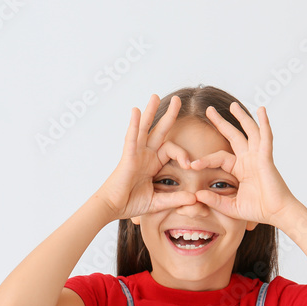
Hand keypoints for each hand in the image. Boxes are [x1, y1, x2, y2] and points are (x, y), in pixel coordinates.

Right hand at [94, 94, 198, 219]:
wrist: (112, 208)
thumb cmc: (130, 203)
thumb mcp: (158, 202)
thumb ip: (176, 199)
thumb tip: (194, 198)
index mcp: (153, 163)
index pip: (172, 150)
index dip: (183, 154)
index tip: (190, 166)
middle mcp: (145, 155)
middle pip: (159, 130)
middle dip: (169, 115)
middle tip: (177, 99)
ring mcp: (136, 154)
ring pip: (144, 128)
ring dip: (150, 112)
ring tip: (155, 96)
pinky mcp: (128, 157)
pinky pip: (131, 138)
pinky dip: (133, 124)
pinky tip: (135, 110)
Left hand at [192, 102, 298, 226]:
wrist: (277, 214)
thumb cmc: (258, 210)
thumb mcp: (230, 207)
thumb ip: (214, 200)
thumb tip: (196, 195)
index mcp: (240, 169)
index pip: (218, 157)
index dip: (204, 160)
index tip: (191, 165)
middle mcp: (248, 159)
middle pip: (233, 135)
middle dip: (221, 122)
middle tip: (208, 110)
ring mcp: (258, 156)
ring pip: (249, 131)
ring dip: (241, 117)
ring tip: (232, 104)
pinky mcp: (266, 158)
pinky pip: (265, 137)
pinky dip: (264, 123)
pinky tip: (261, 110)